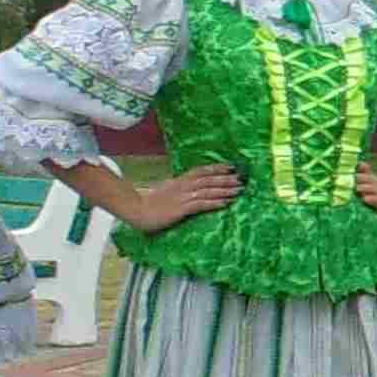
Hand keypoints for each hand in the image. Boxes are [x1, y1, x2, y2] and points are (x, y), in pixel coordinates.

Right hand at [118, 165, 243, 232]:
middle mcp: (182, 186)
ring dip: (224, 190)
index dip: (216, 168)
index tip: (230, 167)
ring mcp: (182, 197)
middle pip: (207, 179)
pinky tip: (225, 203)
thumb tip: (189, 189)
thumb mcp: (164, 192)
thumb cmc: (148, 204)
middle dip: (225, 179)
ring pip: (207, 190)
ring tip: (239, 190)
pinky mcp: (180, 209)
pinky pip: (200, 204)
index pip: (200, 171)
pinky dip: (214, 203)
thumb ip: (176, 189)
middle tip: (242, 178)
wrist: (134, 209)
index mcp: (178, 181)